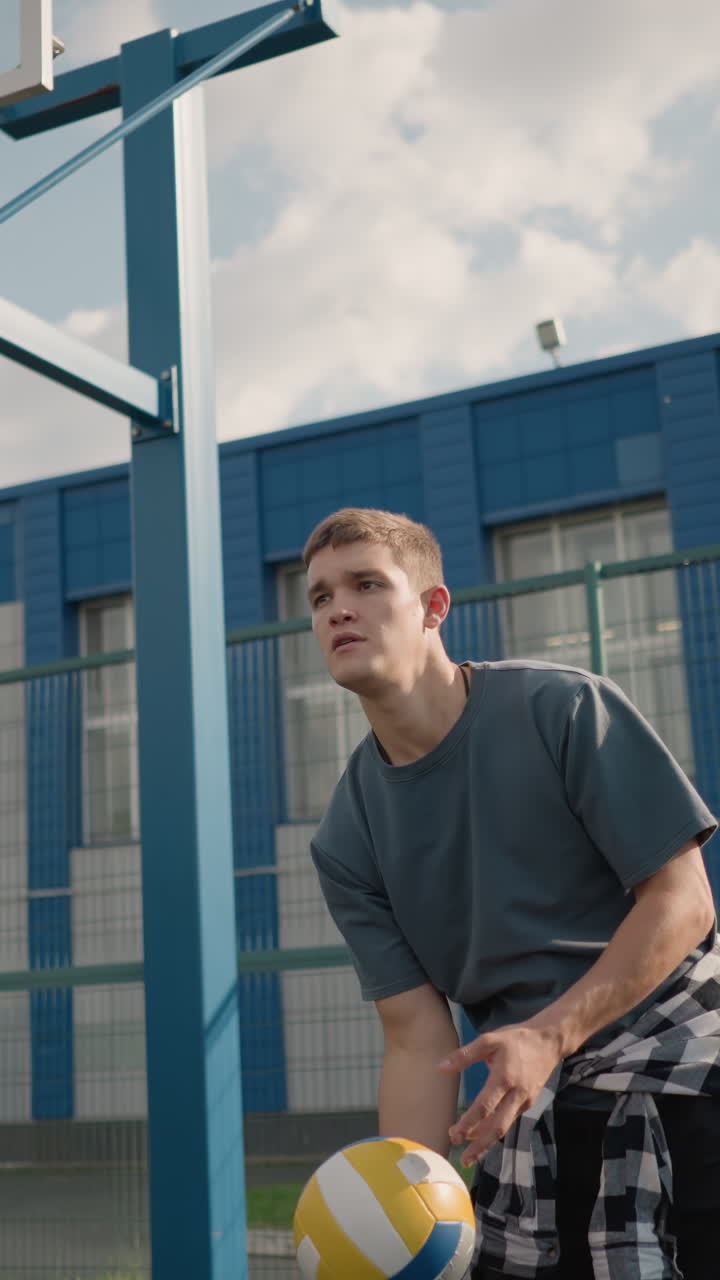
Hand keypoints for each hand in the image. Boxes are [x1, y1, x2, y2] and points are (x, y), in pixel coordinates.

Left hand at [439, 1022, 562, 1165]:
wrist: (549, 1042)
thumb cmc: (516, 1039)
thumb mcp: (490, 1039)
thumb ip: (465, 1055)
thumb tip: (441, 1068)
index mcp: (504, 1078)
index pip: (484, 1108)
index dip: (469, 1124)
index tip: (454, 1135)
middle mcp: (516, 1095)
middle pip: (497, 1127)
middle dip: (480, 1145)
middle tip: (463, 1158)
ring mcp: (524, 1101)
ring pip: (505, 1127)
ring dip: (487, 1142)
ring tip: (470, 1153)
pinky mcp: (529, 1102)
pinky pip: (511, 1120)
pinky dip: (497, 1131)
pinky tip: (485, 1135)